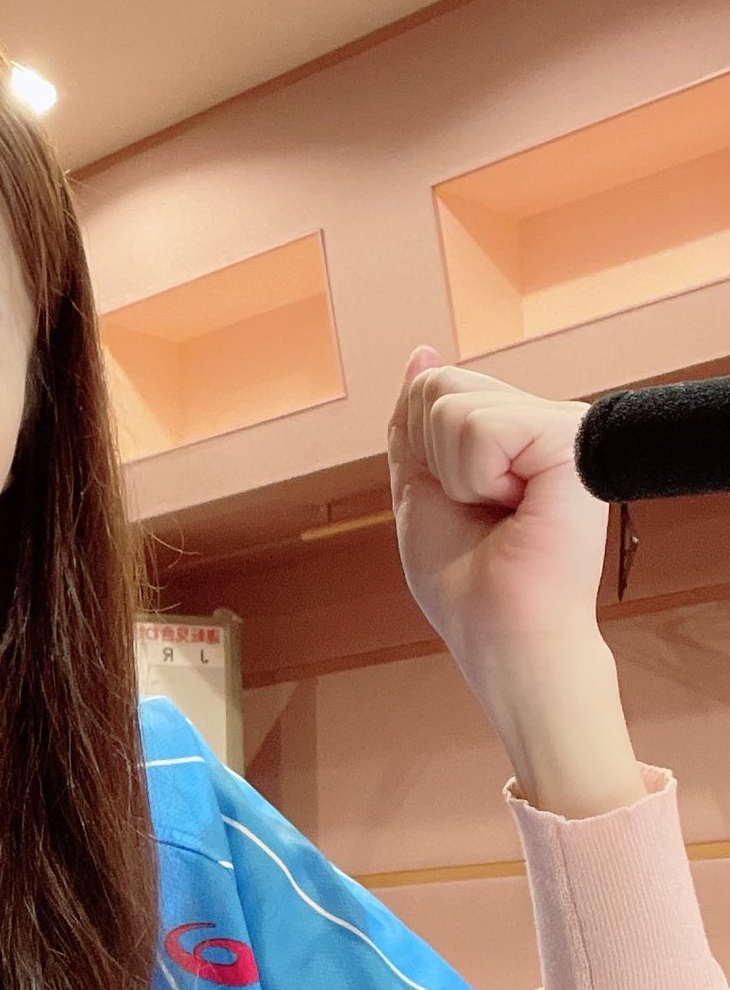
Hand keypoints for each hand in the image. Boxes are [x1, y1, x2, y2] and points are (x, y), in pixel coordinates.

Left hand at [386, 344, 609, 683]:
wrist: (502, 634)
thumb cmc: (466, 580)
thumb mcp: (422, 488)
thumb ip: (417, 423)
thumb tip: (422, 354)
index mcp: (511, 431)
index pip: (433, 388)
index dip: (420, 450)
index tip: (459, 501)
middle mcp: (543, 419)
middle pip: (438, 387)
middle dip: (432, 459)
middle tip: (479, 510)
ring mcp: (561, 425)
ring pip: (451, 405)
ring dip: (454, 475)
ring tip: (499, 511)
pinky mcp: (572, 436)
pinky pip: (480, 426)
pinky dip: (476, 477)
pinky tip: (514, 505)